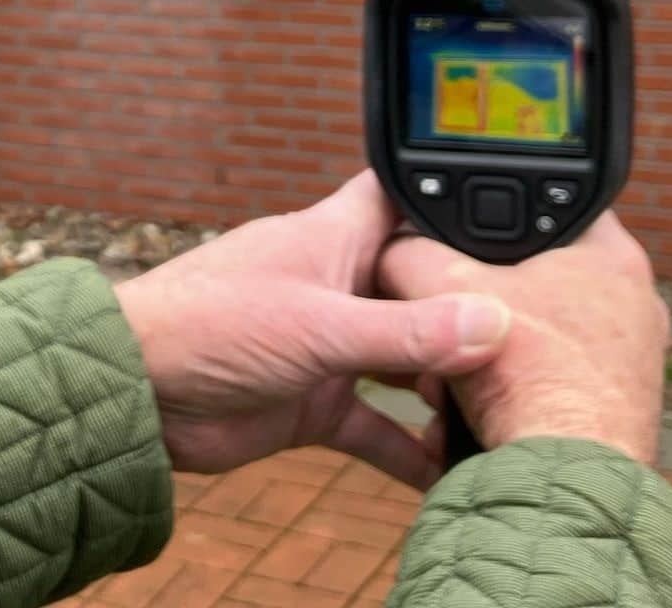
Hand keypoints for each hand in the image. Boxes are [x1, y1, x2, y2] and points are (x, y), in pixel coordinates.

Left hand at [114, 172, 511, 488]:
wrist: (135, 392)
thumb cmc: (206, 325)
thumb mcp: (319, 326)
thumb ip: (407, 332)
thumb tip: (495, 323)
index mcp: (331, 237)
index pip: (400, 200)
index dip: (450, 201)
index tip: (515, 216)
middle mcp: (335, 284)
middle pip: (419, 287)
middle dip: (470, 311)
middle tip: (536, 342)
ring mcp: (325, 345)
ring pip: (405, 361)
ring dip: (446, 385)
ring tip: (510, 408)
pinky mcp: (311, 402)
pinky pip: (376, 426)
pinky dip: (410, 449)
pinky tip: (454, 471)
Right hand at [377, 210, 666, 464]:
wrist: (565, 480)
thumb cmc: (528, 376)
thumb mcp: (436, 286)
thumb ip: (404, 251)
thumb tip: (385, 250)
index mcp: (609, 252)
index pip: (540, 200)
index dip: (486, 212)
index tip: (451, 237)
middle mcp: (633, 300)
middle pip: (528, 277)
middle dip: (473, 303)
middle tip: (443, 320)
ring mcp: (631, 357)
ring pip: (532, 333)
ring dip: (482, 352)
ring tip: (453, 379)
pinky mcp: (616, 404)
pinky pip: (548, 378)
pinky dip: (509, 388)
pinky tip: (476, 410)